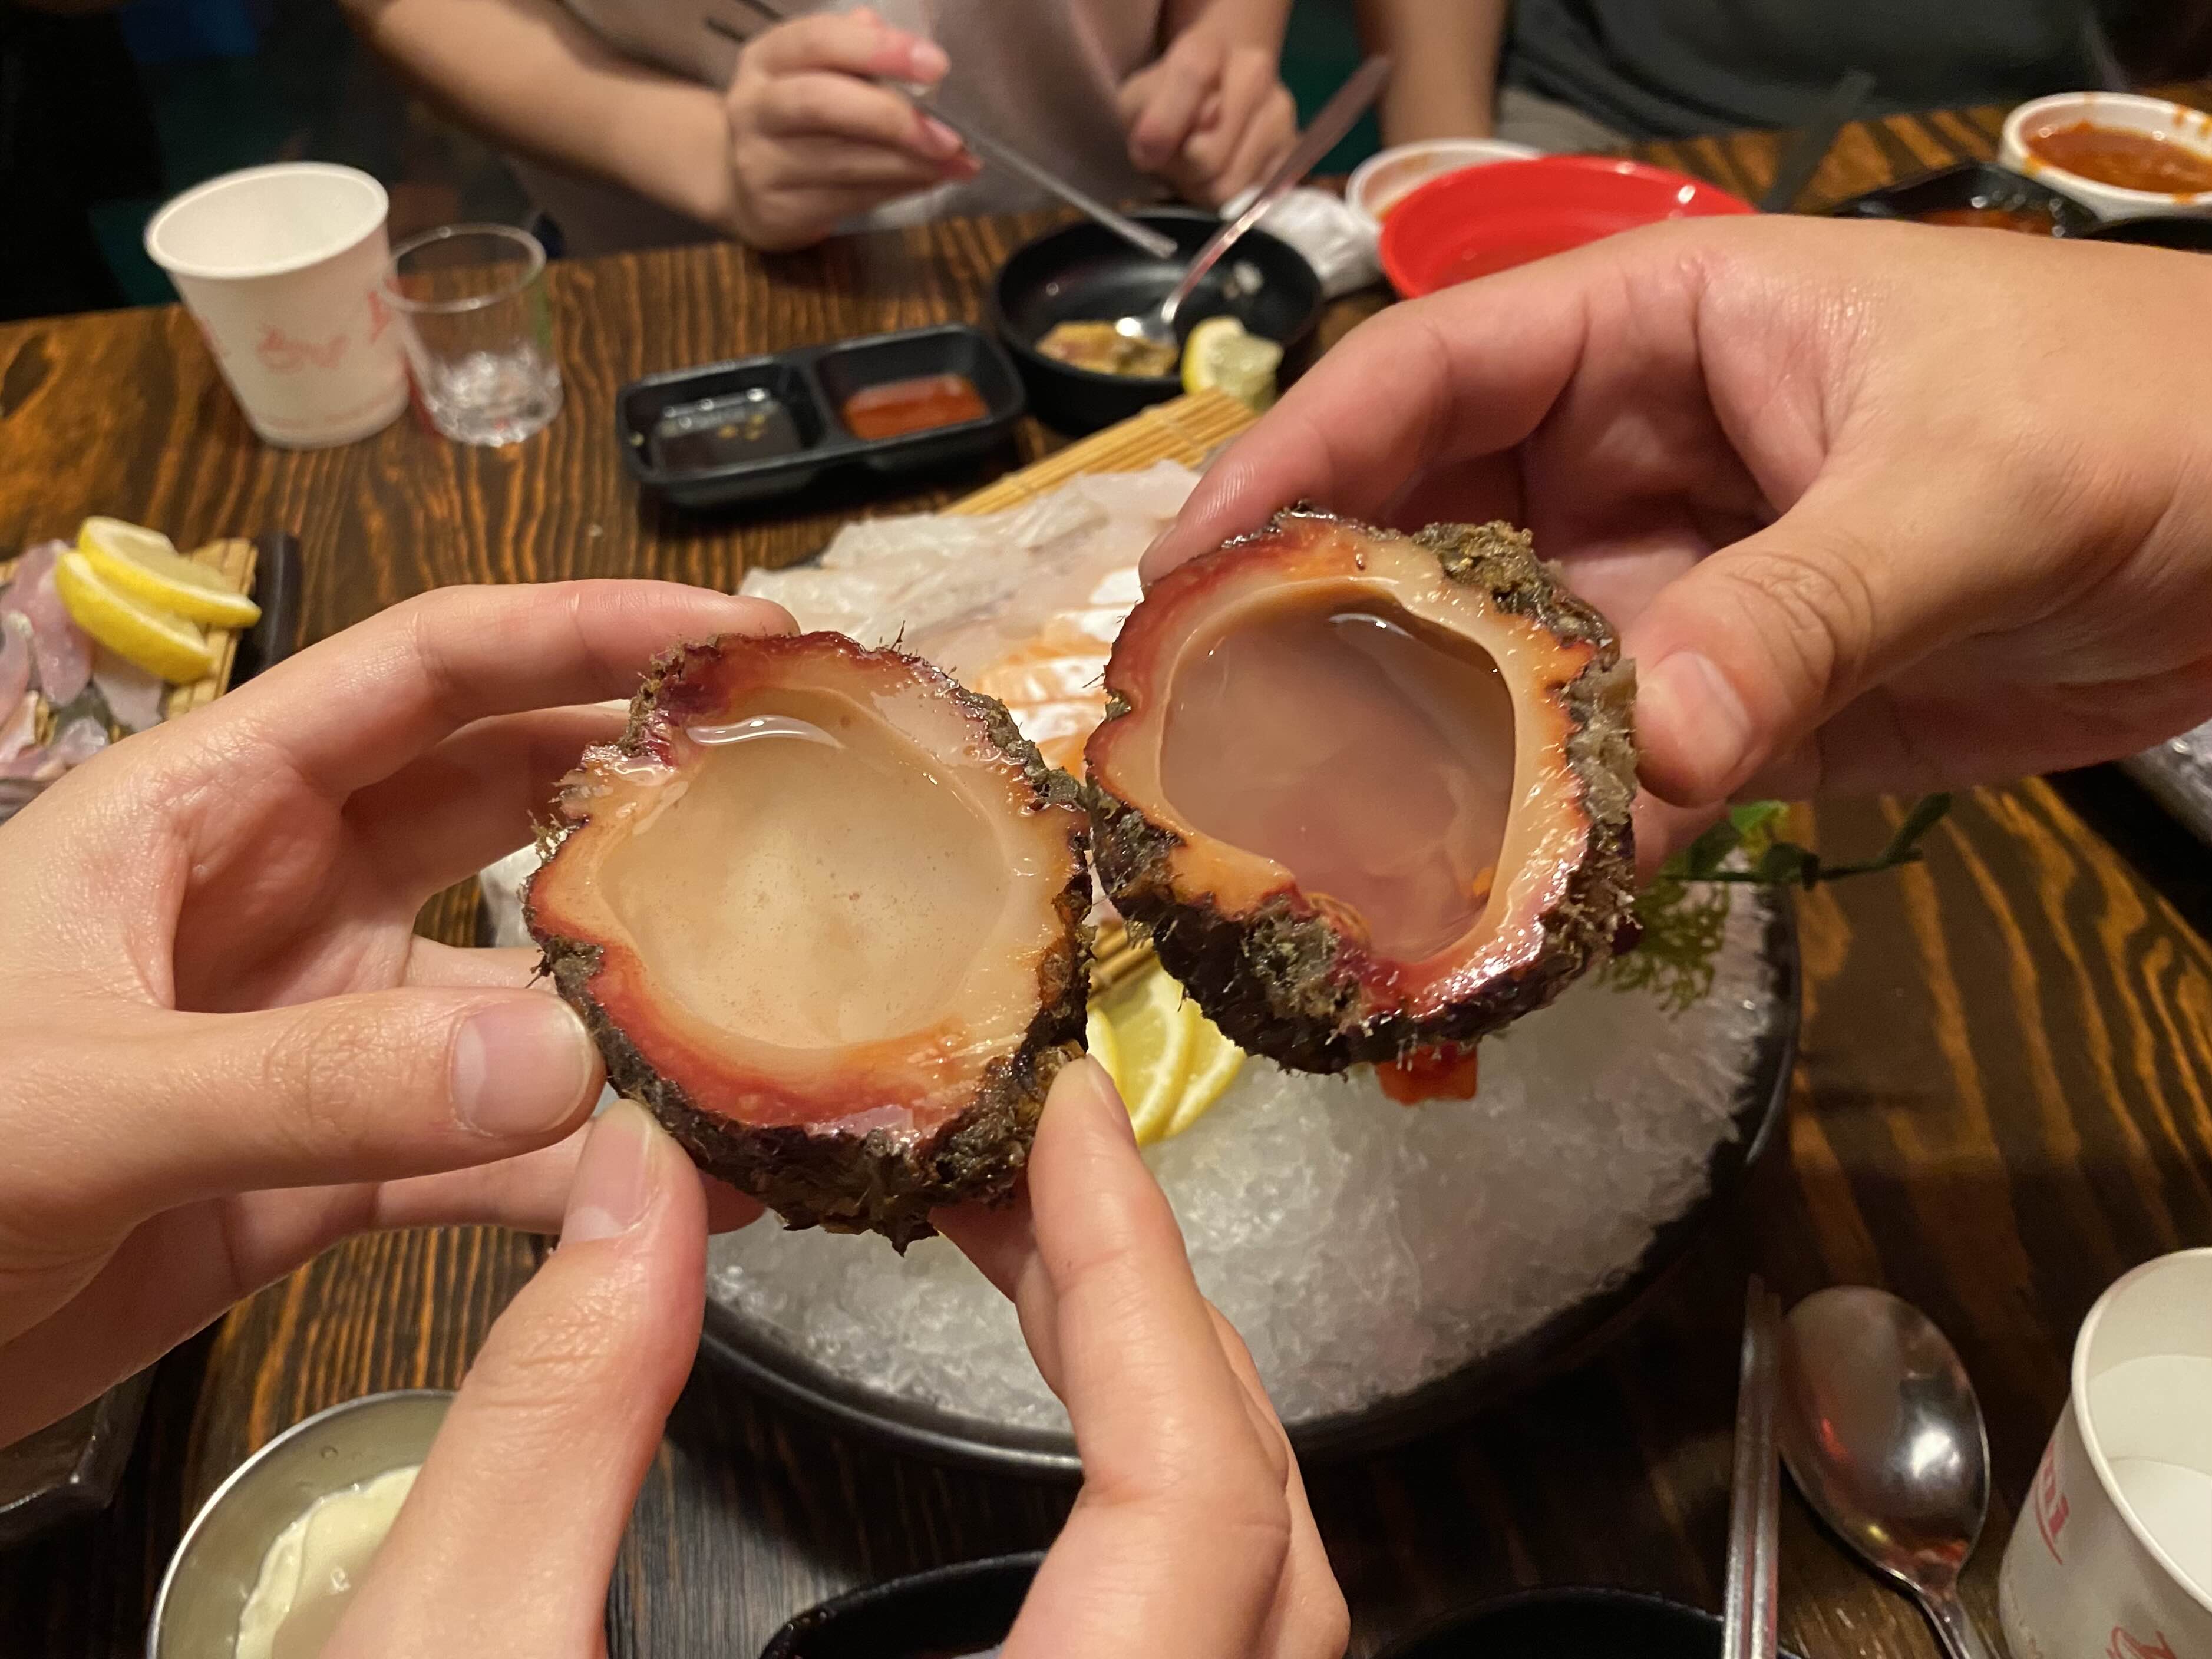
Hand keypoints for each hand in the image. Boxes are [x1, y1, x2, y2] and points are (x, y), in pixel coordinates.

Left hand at [0, 581, 780, 1445]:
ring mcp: (312, 1036)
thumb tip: (566, 1066)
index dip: (577, 635)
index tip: (726, 638)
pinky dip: (579, 1172)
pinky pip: (485, 1151)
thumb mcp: (81, 1099)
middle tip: (798, 814)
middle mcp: (279, 902)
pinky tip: (682, 1191)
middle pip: (498, 811)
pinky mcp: (325, 1166)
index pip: (422, 675)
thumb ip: (315, 1082)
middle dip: (637, 804)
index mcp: (205, 812)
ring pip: (513, 996)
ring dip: (627, 1018)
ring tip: (768, 1029)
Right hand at [328, 1057, 1343, 1657]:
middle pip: (1259, 1560)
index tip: (1066, 1117)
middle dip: (1157, 1322)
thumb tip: (635, 1198)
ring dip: (1176, 1420)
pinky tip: (1066, 1456)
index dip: (1145, 1277)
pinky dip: (1161, 1537)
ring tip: (1046, 1268)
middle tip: (1032, 1168)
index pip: (1190, 1510)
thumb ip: (543, 1434)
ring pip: (1251, 1635)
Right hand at [721, 7, 978, 249]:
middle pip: (821, 104)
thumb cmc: (798, 118)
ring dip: (909, 164)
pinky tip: (930, 180)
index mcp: (768, 57)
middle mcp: (756, 106)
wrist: (741, 184)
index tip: (936, 65)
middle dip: (893, 118)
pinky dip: (897, 189)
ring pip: (842, 162)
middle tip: (950, 135)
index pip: (818, 41)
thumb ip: (858, 56)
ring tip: (957, 162)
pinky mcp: (779, 210)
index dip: (878, 50)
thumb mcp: (817, 73)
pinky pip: (849, 200)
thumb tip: (916, 50)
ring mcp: (761, 162)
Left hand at [1119, 31, 1296, 207]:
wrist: (1218, 92)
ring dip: (1203, 190)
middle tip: (1176, 159)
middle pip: (1209, 157)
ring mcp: (1281, 114)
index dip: (1165, 126)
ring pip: (1230, 187)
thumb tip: (1157, 151)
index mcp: (1208, 50)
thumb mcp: (1137, 102)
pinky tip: (1223, 175)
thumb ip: (1143, 119)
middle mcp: (1255, 74)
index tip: (1149, 151)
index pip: (1190, 81)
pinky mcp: (1293, 152)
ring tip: (1197, 169)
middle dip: (1182, 171)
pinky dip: (1230, 200)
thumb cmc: (1168, 100)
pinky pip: (1252, 199)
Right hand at [1147, 218, 2211, 844]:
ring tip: (1309, 853)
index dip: (1292, 466)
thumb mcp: (1975, 489)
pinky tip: (1478, 901)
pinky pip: (1600, 764)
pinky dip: (1542, 832)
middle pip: (1424, 533)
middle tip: (1206, 751)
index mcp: (1660, 331)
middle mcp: (1632, 456)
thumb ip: (1802, 611)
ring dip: (1417, 757)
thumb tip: (1643, 768)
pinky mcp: (1726, 701)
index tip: (1187, 578)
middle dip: (1316, 631)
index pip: (1430, 376)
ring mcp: (1671, 584)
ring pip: (1499, 666)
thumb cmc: (2156, 418)